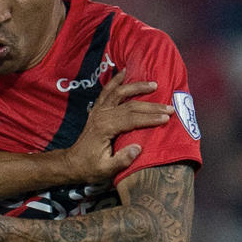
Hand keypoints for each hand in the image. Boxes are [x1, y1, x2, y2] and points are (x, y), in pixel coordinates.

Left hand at [62, 66, 170, 184]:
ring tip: (153, 84)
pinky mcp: (97, 109)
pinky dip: (116, 80)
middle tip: (169, 106)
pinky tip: (125, 71)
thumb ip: (122, 160)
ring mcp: (98, 110)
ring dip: (137, 87)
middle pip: (130, 106)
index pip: (132, 119)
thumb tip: (138, 147)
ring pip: (120, 93)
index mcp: (105, 129)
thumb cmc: (89, 168)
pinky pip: (107, 91)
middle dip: (151, 106)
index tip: (166, 117)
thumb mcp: (105, 170)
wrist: (72, 163)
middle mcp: (101, 115)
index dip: (150, 118)